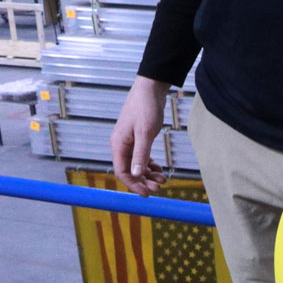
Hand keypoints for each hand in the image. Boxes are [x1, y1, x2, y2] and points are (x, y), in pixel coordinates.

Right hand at [110, 75, 170, 196]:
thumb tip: (136, 175)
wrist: (151, 89)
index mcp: (119, 144)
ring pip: (137, 165)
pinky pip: (142, 157)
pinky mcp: (139, 139)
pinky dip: (150, 165)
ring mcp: (130, 142)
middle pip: (130, 170)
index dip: (133, 184)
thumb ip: (140, 155)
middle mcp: (122, 145)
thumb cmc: (146, 108)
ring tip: (163, 179)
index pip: (122, 171)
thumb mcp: (145, 133)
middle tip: (159, 187)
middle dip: (143, 181)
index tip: (146, 193)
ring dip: (148, 174)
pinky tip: (159, 169)